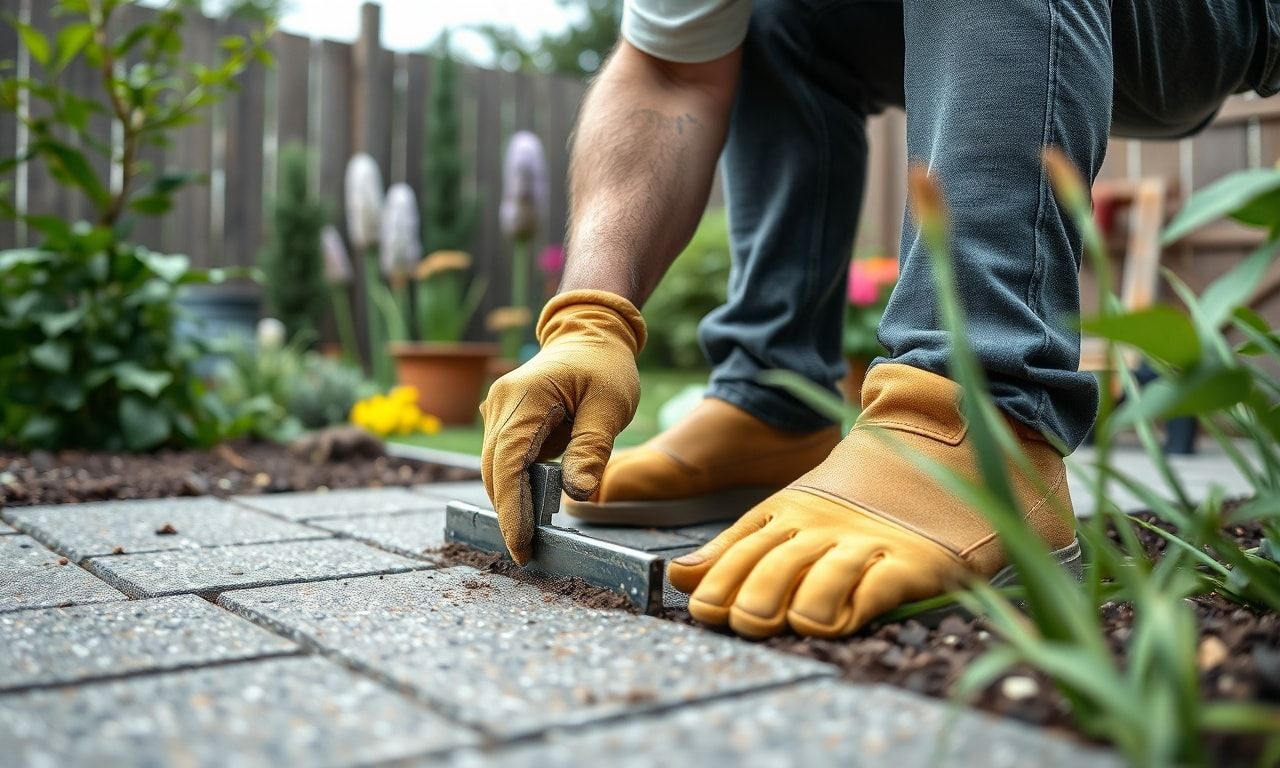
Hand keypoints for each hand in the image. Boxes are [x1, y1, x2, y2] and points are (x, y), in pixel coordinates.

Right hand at [480, 289, 645, 563]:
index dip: (511, 509)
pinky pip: (503, 460)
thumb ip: (591, 449)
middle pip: (494, 470)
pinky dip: (512, 486)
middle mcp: (501, 404)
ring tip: (528, 540)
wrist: (590, 334)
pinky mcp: (504, 419)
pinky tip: (528, 511)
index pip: (510, 463)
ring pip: (494, 468)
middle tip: (527, 554)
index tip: (520, 546)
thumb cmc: (605, 368)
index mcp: (526, 398)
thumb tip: (577, 496)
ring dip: (508, 502)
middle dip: (507, 514)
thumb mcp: (610, 407)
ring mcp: (497, 411)